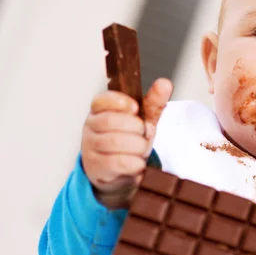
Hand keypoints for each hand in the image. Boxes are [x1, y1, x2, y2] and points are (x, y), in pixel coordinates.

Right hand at [81, 78, 172, 208]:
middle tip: (144, 134)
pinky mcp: (96, 167)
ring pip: (115, 142)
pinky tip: (138, 163)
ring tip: (142, 149)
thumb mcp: (142, 119)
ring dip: (138, 147)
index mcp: (100, 109)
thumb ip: (153, 102)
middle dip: (136, 128)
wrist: (119, 170)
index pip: (102, 100)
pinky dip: (135, 163)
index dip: (119, 102)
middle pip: (110, 121)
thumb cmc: (129, 139)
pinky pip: (118, 162)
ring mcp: (90, 147)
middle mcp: (91, 126)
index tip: (135, 108)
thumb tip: (165, 83)